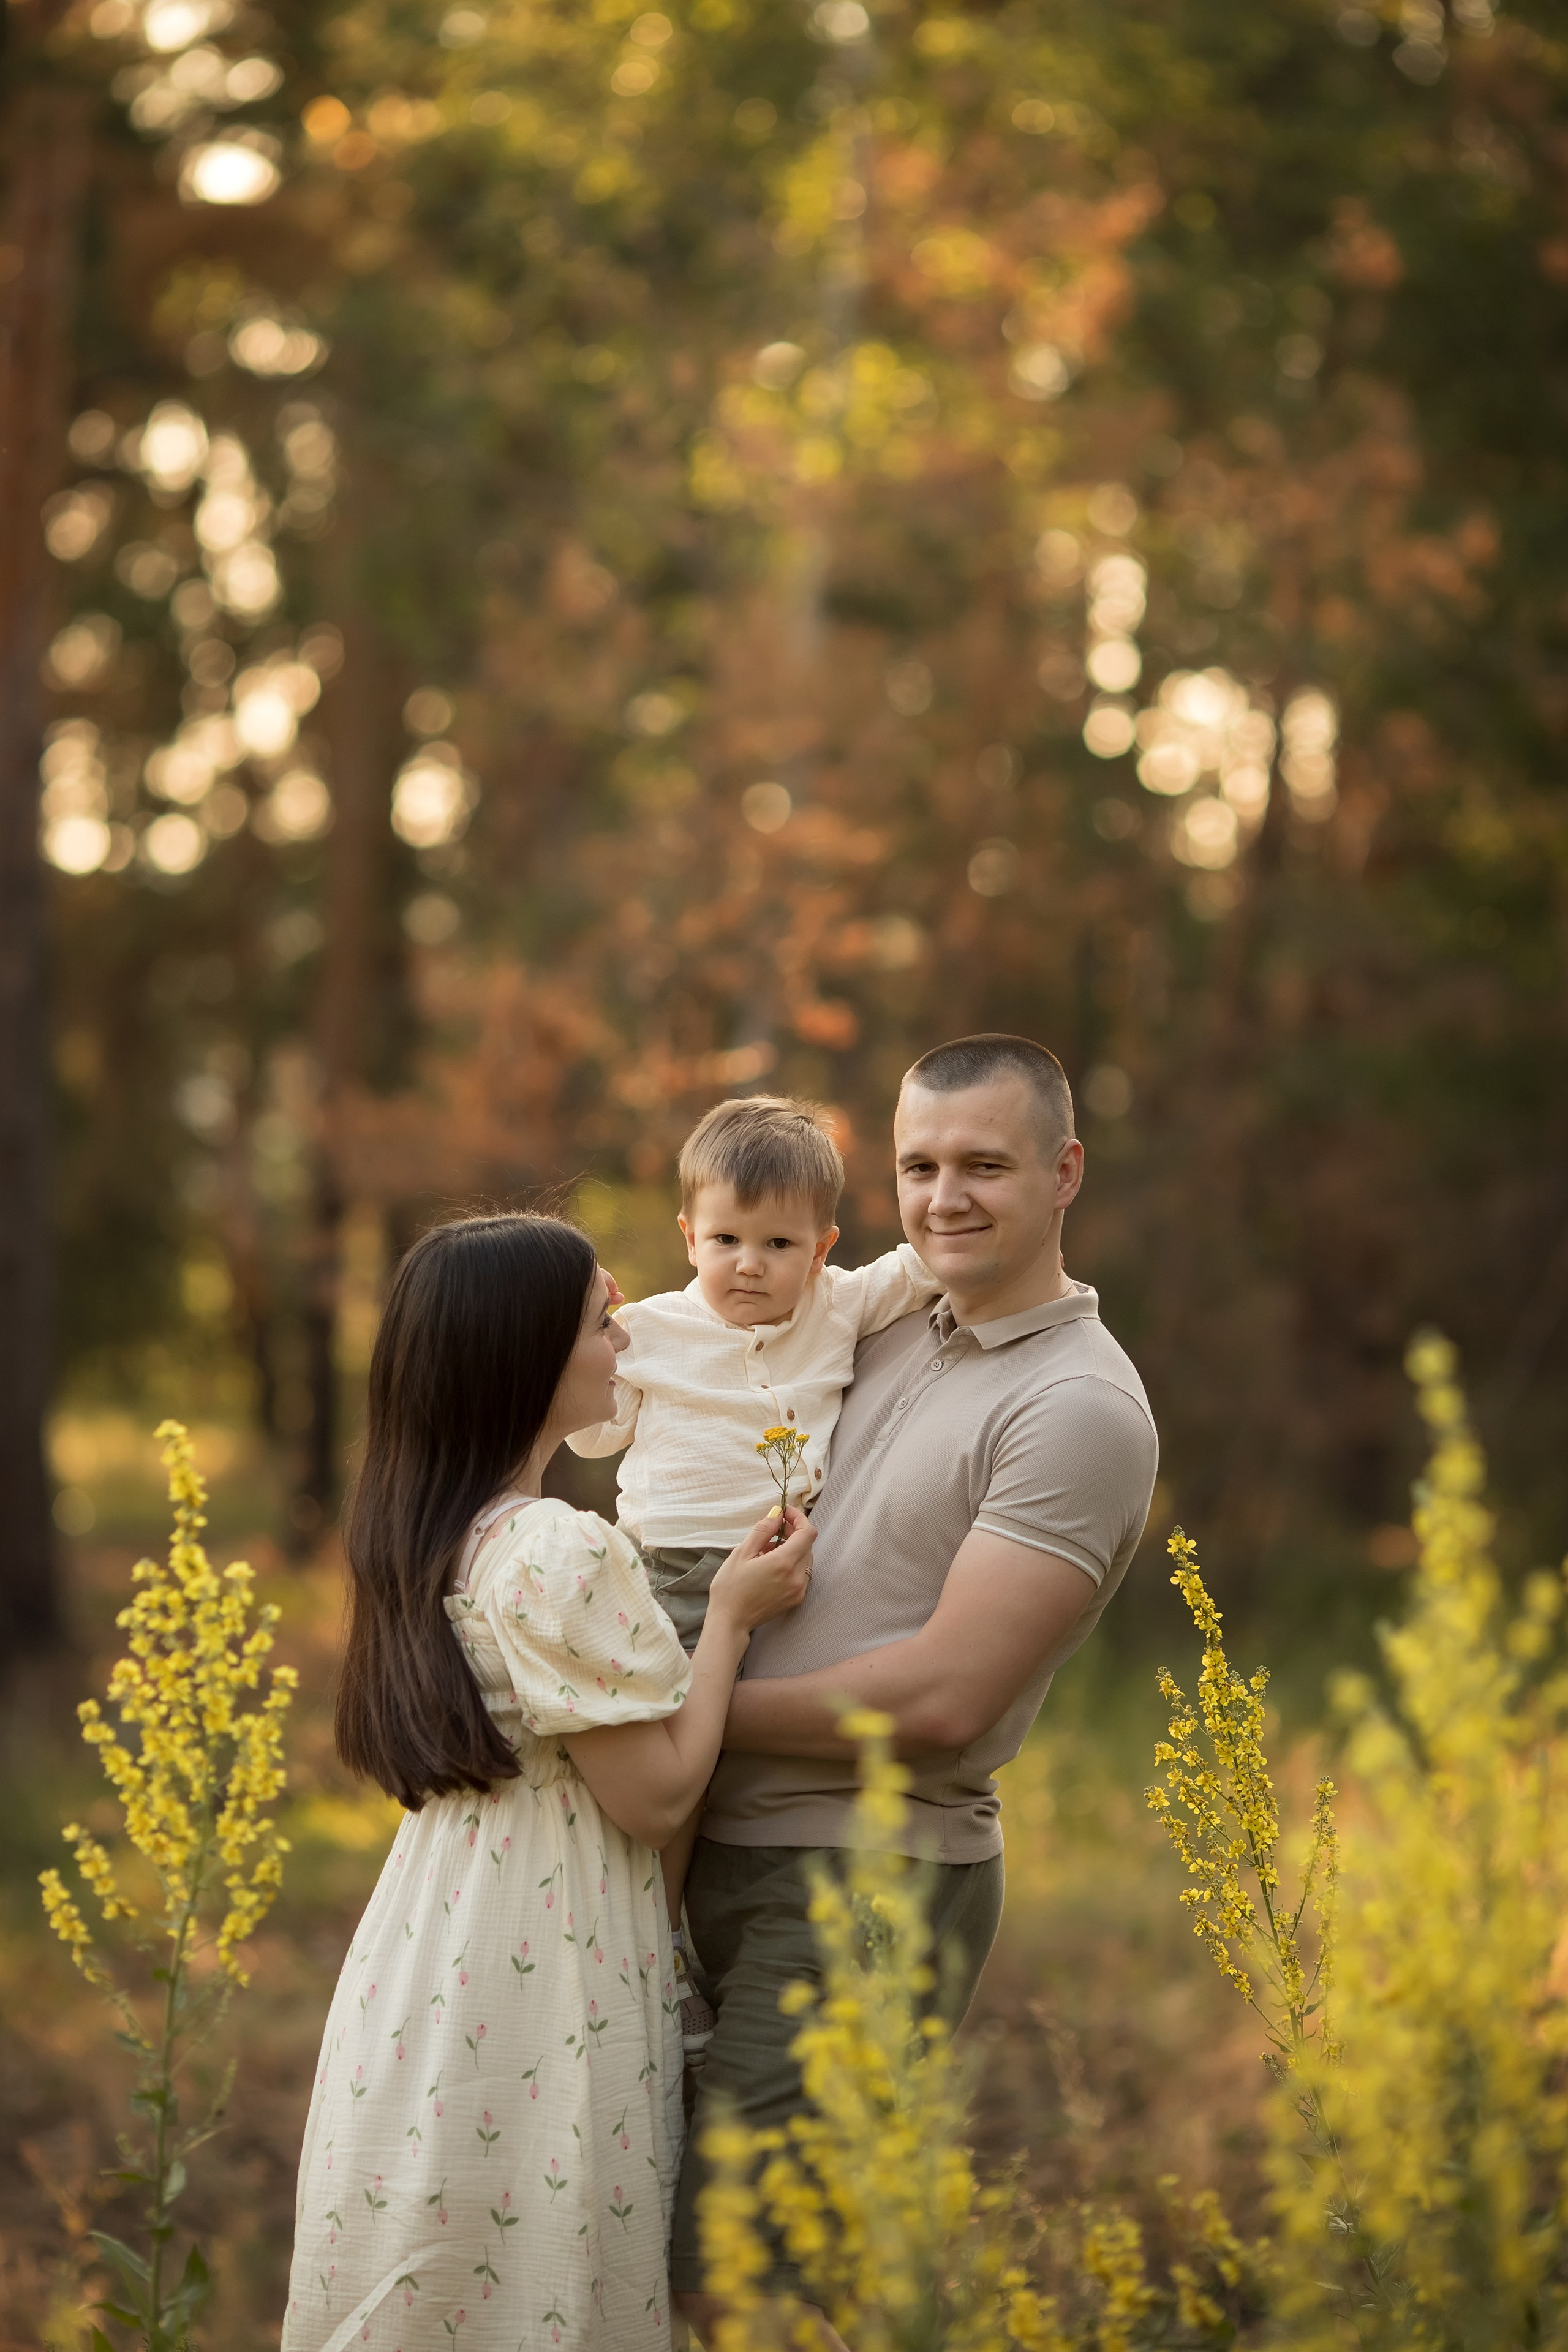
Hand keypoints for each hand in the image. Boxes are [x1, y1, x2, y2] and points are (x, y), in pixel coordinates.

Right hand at [708, 1507, 814, 1632]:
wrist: (730, 1622)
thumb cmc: (730, 1588)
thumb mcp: (742, 1553)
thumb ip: (763, 1530)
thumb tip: (777, 1513)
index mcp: (784, 1563)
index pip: (807, 1532)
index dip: (799, 1518)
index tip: (785, 1513)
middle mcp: (797, 1577)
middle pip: (807, 1545)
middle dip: (794, 1532)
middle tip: (773, 1529)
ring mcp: (799, 1590)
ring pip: (805, 1559)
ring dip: (792, 1548)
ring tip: (768, 1550)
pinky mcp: (796, 1599)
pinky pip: (802, 1574)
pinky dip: (791, 1564)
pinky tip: (772, 1566)